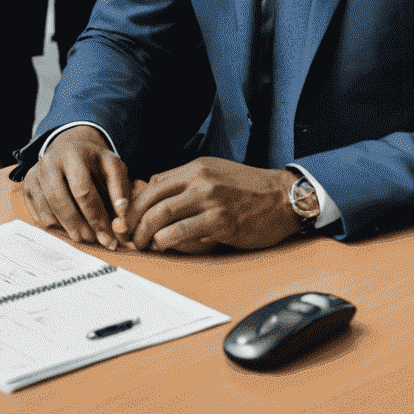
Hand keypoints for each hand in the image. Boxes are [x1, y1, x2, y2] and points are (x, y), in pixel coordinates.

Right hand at [22, 126, 133, 249]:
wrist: (70, 150)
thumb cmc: (94, 162)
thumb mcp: (112, 167)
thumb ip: (119, 190)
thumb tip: (121, 218)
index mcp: (73, 153)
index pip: (83, 190)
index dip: (95, 216)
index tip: (107, 236)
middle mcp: (50, 161)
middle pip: (60, 201)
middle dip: (78, 225)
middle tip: (92, 239)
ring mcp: (36, 174)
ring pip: (48, 210)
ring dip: (66, 228)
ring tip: (82, 235)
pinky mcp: (28, 186)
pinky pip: (37, 214)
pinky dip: (54, 225)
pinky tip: (67, 226)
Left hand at [121, 158, 301, 254]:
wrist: (284, 198)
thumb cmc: (251, 190)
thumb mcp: (217, 174)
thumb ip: (190, 182)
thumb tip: (159, 195)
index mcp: (198, 167)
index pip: (154, 183)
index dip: (136, 203)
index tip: (129, 219)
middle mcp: (201, 179)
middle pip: (152, 199)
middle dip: (133, 221)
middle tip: (128, 236)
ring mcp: (210, 199)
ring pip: (161, 216)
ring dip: (145, 235)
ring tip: (143, 245)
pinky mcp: (220, 221)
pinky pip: (180, 233)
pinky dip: (165, 242)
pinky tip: (164, 247)